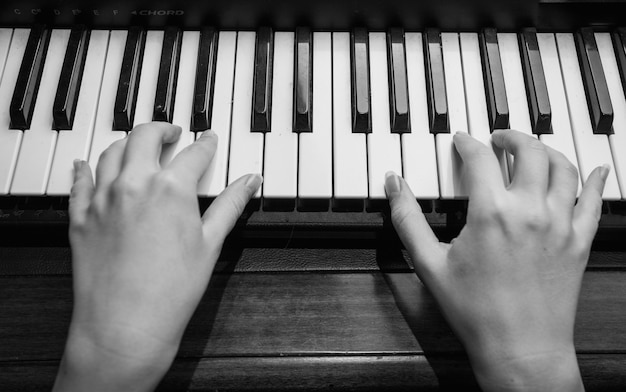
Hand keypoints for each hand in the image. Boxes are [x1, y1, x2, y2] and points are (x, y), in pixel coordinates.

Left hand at [53, 122, 261, 391]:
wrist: (126, 325)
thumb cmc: (171, 291)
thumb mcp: (210, 244)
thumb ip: (230, 205)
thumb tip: (250, 182)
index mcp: (170, 188)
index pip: (194, 153)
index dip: (206, 144)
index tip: (208, 140)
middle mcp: (133, 184)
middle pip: (145, 137)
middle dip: (163, 129)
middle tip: (173, 132)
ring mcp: (102, 198)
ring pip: (111, 151)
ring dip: (128, 142)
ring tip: (138, 145)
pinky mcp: (80, 217)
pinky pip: (79, 182)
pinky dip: (86, 168)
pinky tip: (88, 165)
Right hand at [385, 130, 608, 391]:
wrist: (520, 347)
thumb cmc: (475, 310)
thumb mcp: (429, 264)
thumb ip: (408, 219)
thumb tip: (393, 184)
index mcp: (492, 212)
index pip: (480, 158)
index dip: (467, 143)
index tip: (462, 141)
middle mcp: (530, 210)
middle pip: (529, 151)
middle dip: (510, 137)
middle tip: (498, 139)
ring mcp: (560, 224)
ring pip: (562, 167)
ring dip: (546, 151)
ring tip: (532, 151)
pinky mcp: (580, 241)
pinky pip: (594, 200)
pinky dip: (594, 179)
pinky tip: (594, 170)